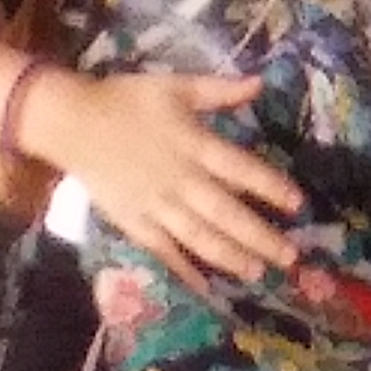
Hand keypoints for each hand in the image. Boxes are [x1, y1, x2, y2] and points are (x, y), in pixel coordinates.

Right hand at [26, 70, 302, 283]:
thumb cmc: (129, 100)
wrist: (73, 121)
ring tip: (258, 272)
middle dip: (260, 237)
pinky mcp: (133, 222)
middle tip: (291, 257)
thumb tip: (261, 82)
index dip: (271, 187)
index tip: (298, 205)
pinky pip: (162, 250)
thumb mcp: (177, 86)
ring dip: (230, 257)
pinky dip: (182, 269)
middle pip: (226, 213)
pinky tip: (204, 288)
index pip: (242, 170)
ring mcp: (155, 205)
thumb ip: (220, 90)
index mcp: (195, 145)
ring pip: (198, 237)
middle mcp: (180, 180)